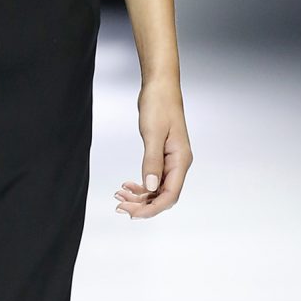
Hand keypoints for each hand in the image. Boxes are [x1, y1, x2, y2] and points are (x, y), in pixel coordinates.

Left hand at [114, 80, 192, 218]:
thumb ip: (152, 162)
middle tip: (120, 206)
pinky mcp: (162, 156)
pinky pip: (153, 178)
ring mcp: (171, 161)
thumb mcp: (153, 134)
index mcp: (181, 160)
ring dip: (139, 196)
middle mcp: (178, 164)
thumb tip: (151, 187)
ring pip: (157, 189)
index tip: (133, 213)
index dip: (152, 208)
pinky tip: (126, 185)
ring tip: (119, 196)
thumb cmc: (159, 105)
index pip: (170, 195)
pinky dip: (140, 185)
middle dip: (142, 205)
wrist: (160, 87)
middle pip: (163, 196)